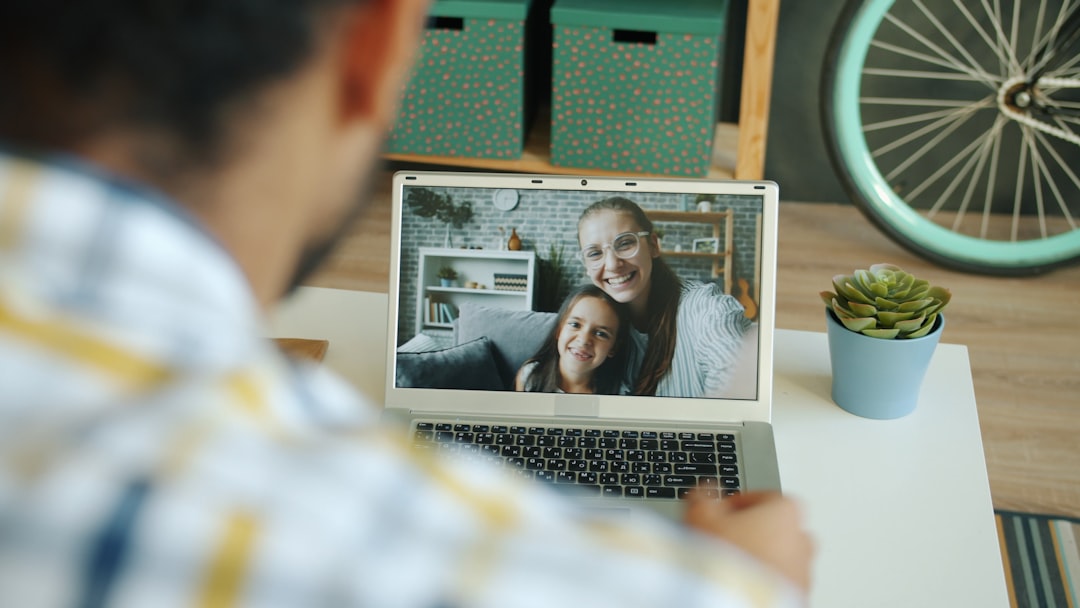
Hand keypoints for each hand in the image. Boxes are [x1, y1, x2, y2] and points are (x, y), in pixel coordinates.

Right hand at [683, 490, 813, 591]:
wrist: (737, 603)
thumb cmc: (726, 560)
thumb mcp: (701, 518)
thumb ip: (703, 499)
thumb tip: (703, 494)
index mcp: (787, 510)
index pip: (762, 497)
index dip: (736, 503)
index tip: (719, 512)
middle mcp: (802, 539)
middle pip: (775, 527)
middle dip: (751, 531)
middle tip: (724, 539)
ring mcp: (804, 571)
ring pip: (779, 557)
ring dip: (758, 558)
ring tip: (730, 566)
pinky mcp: (800, 597)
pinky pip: (780, 582)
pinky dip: (763, 580)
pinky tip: (740, 583)